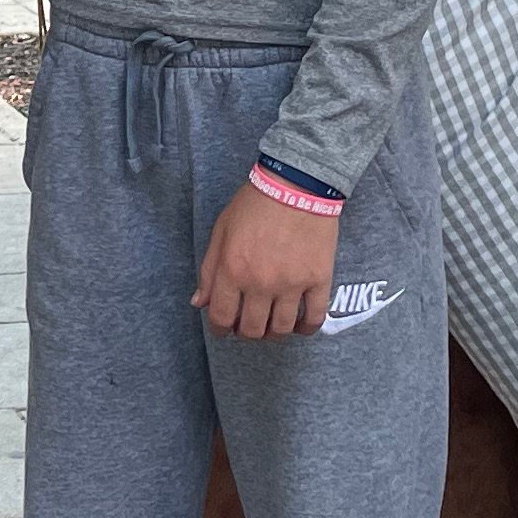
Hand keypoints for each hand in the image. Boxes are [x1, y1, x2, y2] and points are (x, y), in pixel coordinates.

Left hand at [194, 183, 336, 341]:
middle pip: (251, 329)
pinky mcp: (318, 279)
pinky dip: (306, 328)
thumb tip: (199, 302)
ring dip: (274, 333)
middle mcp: (260, 283)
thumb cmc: (255, 204)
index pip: (221, 317)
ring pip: (281, 329)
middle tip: (249, 325)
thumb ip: (209, 270)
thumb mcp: (221, 231)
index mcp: (232, 270)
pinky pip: (314, 318)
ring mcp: (291, 284)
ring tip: (272, 325)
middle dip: (246, 333)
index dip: (220, 330)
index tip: (224, 330)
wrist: (298, 184)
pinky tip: (300, 325)